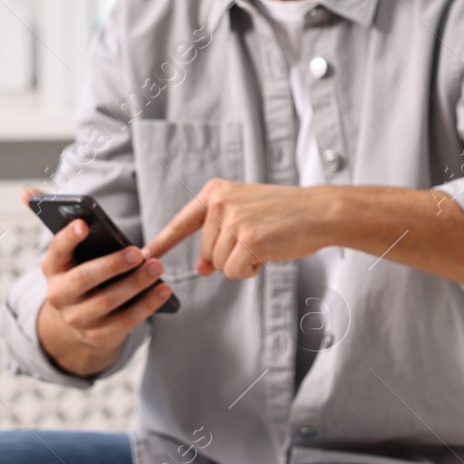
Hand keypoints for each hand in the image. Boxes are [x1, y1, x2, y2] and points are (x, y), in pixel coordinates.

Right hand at [24, 187, 173, 377]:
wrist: (76, 324)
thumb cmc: (82, 274)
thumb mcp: (70, 255)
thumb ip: (62, 225)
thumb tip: (26, 192)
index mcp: (53, 268)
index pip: (56, 251)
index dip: (68, 238)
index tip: (83, 224)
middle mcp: (60, 296)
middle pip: (84, 279)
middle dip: (112, 265)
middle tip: (138, 252)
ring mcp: (78, 319)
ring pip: (107, 301)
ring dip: (135, 284)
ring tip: (157, 267)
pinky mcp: (99, 336)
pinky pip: (125, 321)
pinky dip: (147, 305)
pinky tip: (164, 290)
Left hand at [142, 178, 332, 279]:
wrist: (319, 212)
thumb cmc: (286, 214)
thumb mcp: (246, 215)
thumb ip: (220, 236)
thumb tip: (203, 267)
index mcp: (216, 192)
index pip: (182, 222)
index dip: (162, 242)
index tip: (144, 256)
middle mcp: (219, 203)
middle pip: (206, 252)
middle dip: (229, 256)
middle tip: (257, 241)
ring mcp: (233, 220)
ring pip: (220, 265)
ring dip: (242, 263)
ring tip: (266, 243)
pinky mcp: (248, 239)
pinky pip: (234, 272)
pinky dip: (251, 271)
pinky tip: (269, 253)